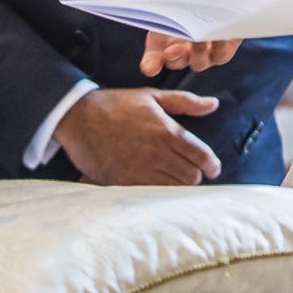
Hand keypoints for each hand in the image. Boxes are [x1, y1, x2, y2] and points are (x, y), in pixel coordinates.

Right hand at [54, 87, 221, 184]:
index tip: (213, 168)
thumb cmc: (116, 104)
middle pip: (191, 177)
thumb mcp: (152, 97)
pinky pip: (152, 195)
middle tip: (192, 171)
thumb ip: (186, 102)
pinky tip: (159, 185)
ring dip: (179, 185)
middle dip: (196, 175)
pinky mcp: (125, 183)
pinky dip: (160, 193)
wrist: (79, 118)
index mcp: (168, 131)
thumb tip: (213, 104)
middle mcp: (158, 154)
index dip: (212, 165)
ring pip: (174, 189)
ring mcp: (141, 171)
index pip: (202, 156)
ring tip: (176, 178)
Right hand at [141, 33, 242, 77]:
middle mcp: (180, 52)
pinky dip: (219, 46)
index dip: (150, 64)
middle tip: (172, 50)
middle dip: (173, 58)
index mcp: (163, 41)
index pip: (152, 59)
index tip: (149, 67)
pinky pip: (220, 55)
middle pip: (174, 63)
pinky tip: (220, 35)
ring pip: (197, 62)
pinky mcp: (221, 54)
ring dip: (197, 51)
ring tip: (199, 37)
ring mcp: (201, 55)